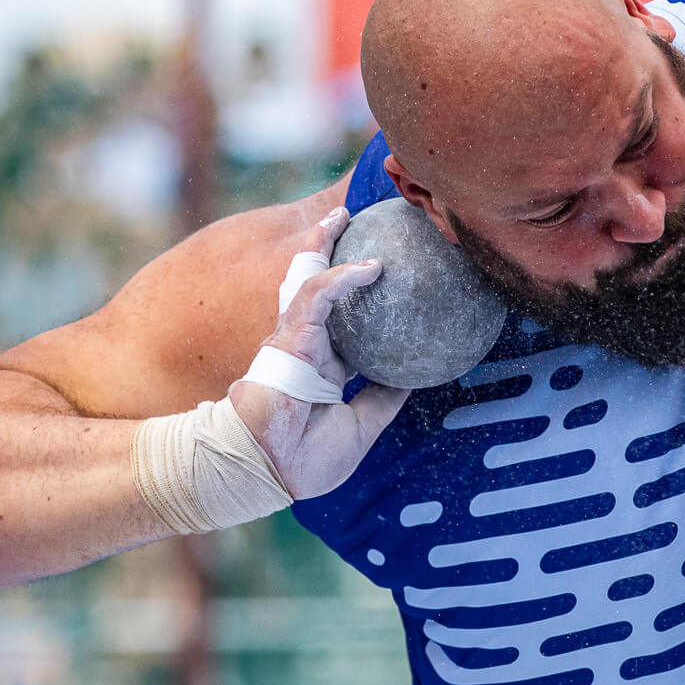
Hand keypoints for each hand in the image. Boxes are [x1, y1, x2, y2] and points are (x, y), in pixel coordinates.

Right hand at [229, 206, 409, 496]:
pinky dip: (342, 276)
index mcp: (322, 366)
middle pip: (319, 287)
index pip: (341, 319)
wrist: (271, 469)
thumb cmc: (306, 458)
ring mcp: (295, 339)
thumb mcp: (361, 426)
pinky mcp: (289, 337)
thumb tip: (413, 377)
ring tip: (343, 214)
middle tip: (351, 222)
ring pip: (310, 277)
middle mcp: (308, 346)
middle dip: (329, 251)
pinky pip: (316, 295)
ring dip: (324, 243)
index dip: (356, 295)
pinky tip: (370, 266)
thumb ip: (382, 398)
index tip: (380, 274)